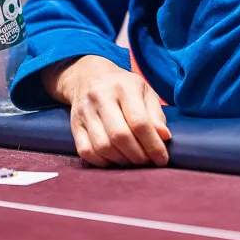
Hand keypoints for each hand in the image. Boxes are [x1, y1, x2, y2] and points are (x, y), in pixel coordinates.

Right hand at [43, 55, 171, 166]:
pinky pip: (86, 151)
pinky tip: (115, 161)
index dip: (153, 144)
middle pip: (120, 136)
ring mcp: (85, 112)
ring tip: (133, 162)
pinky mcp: (75, 125)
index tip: (162, 159)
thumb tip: (164, 137)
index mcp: (124, 87)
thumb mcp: (145, 92)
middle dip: (138, 156)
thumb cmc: (124, 87)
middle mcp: (101, 97)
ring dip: (122, 161)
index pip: (139, 121)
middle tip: (148, 162)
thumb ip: (156, 115)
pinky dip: (103, 162)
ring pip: (103, 146)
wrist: (89, 76)